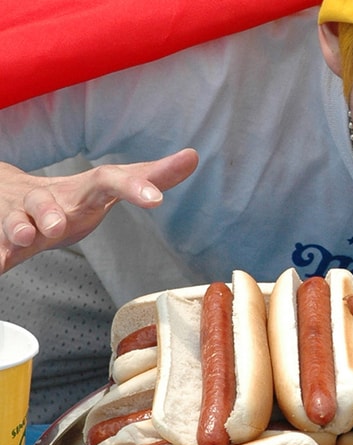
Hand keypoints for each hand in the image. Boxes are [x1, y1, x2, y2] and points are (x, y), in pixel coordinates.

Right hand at [0, 148, 198, 273]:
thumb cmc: (69, 197)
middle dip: (51, 211)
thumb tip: (192, 156)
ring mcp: (23, 217)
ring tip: (26, 237)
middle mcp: (49, 200)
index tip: (157, 199)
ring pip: (17, 220)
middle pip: (47, 199)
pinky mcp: (5, 237)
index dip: (133, 186)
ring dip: (20, 227)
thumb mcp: (108, 187)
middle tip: (57, 226)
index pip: (109, 180)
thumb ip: (150, 176)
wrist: (8, 195)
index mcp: (82, 190)